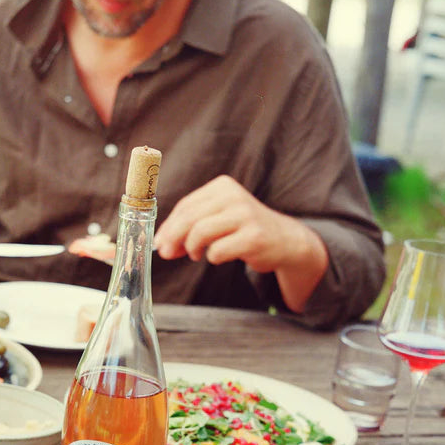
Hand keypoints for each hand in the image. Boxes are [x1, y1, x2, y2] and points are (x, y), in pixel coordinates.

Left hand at [154, 175, 327, 311]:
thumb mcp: (219, 217)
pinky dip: (212, 258)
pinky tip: (218, 256)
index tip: (159, 242)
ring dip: (192, 248)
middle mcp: (234, 197)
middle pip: (189, 218)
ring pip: (200, 233)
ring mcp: (245, 216)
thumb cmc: (245, 229)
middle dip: (173, 238)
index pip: (186, 205)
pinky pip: (217, 251)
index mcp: (223, 187)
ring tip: (195, 255)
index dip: (168, 226)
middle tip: (167, 253)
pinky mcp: (253, 237)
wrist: (284, 240)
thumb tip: (161, 244)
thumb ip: (191, 226)